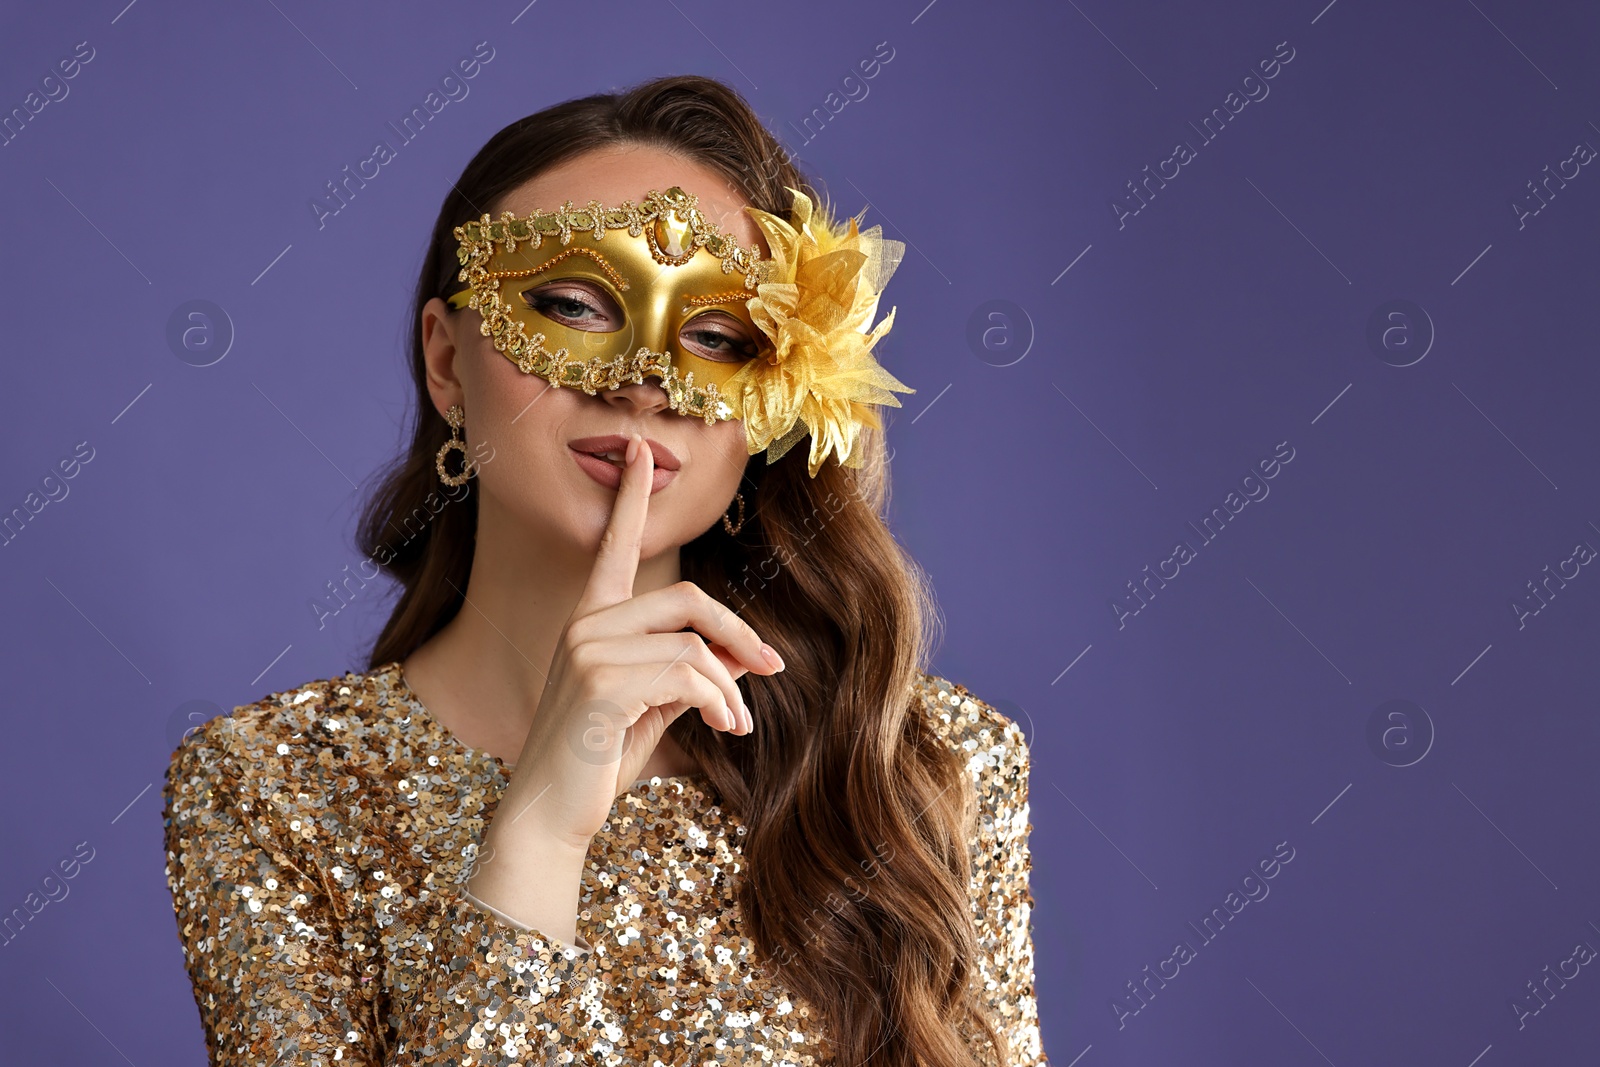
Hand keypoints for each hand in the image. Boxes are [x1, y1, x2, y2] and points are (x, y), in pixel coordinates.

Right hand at [503, 433, 783, 850]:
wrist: (551, 814)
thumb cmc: (596, 760)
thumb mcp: (651, 707)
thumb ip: (689, 671)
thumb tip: (741, 656)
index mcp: (591, 621)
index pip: (614, 546)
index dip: (631, 497)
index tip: (642, 449)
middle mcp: (585, 624)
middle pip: (688, 600)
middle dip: (739, 633)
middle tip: (772, 667)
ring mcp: (588, 650)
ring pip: (695, 646)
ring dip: (730, 689)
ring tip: (735, 724)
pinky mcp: (601, 683)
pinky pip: (688, 675)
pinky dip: (719, 703)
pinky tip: (725, 729)